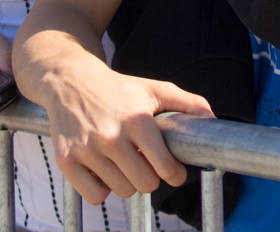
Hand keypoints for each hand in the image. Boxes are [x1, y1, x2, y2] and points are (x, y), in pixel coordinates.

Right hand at [40, 58, 212, 204]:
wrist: (71, 82)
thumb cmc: (119, 88)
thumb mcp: (155, 89)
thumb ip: (188, 103)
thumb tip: (213, 121)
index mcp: (137, 120)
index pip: (165, 168)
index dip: (175, 174)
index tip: (174, 172)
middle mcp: (111, 136)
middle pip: (144, 184)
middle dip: (150, 177)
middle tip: (146, 163)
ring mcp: (87, 150)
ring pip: (121, 191)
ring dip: (127, 182)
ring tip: (124, 162)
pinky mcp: (66, 160)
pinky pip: (94, 196)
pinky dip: (102, 189)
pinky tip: (105, 170)